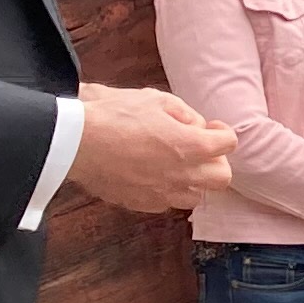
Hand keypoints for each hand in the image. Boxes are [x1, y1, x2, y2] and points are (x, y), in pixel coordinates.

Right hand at [69, 85, 234, 212]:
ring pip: (196, 196)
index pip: (229, 144)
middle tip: (200, 149)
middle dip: (216, 162)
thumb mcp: (155, 99)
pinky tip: (152, 176)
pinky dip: (166, 191)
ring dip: (193, 181)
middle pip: (222, 178)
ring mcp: (161, 193)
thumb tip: (194, 125)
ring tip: (176, 165)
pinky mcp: (139, 203)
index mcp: (191, 145)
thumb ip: (184, 113)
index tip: (210, 127)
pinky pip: (165, 203)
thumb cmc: (114, 115)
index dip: (222, 132)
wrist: (74, 141)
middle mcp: (182, 174)